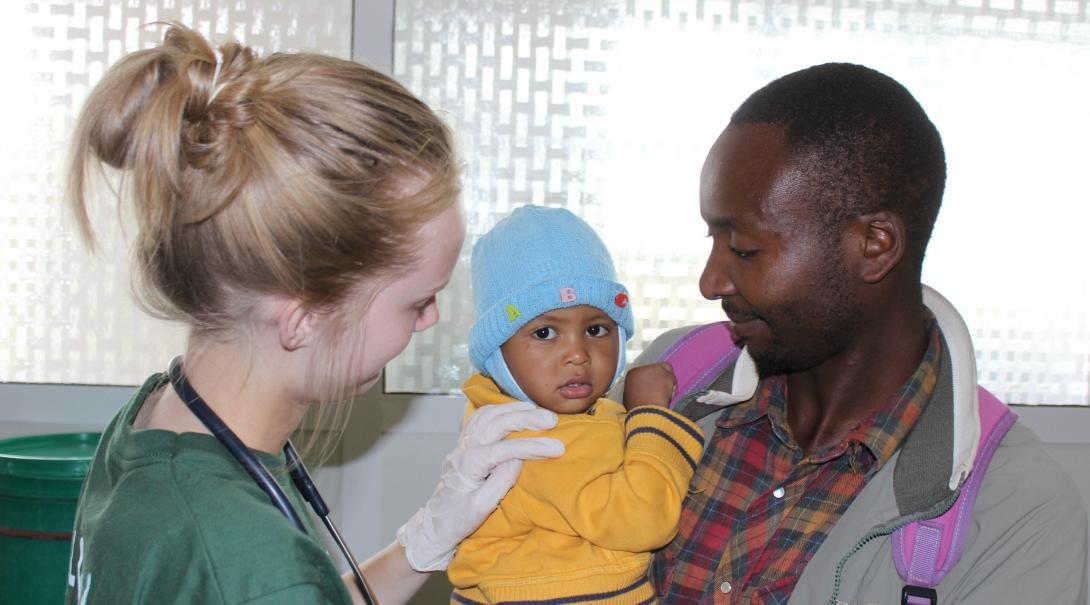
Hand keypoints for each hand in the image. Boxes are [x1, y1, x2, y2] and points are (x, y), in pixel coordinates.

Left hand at [396, 401, 564, 570]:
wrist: (436, 524)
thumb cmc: (458, 520)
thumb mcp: (482, 507)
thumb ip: (501, 481)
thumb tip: (519, 459)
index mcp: (469, 465)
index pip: (505, 449)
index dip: (533, 446)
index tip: (557, 447)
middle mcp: (464, 449)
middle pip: (496, 423)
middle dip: (525, 418)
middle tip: (551, 419)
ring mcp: (461, 444)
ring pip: (486, 415)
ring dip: (511, 409)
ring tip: (535, 410)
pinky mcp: (463, 445)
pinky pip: (479, 419)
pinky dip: (497, 410)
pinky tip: (511, 411)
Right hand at [622, 362, 676, 410]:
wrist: (643, 412)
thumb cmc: (636, 408)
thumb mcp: (632, 398)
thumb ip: (638, 390)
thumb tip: (644, 393)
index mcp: (632, 374)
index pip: (645, 373)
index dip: (651, 381)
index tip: (652, 390)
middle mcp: (642, 369)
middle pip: (657, 369)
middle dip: (660, 380)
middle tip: (661, 393)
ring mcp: (655, 370)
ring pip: (667, 373)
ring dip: (667, 384)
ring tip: (664, 398)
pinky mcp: (666, 375)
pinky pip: (673, 381)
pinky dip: (672, 390)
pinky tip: (667, 399)